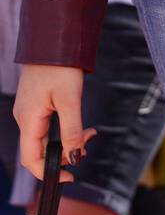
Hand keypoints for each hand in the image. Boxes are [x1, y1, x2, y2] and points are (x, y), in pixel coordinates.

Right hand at [13, 64, 98, 182]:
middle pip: (39, 149)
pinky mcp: (36, 101)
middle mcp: (24, 117)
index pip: (31, 159)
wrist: (54, 38)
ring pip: (45, 137)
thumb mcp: (70, 99)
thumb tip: (74, 157)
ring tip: (89, 132)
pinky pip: (47, 125)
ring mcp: (29, 109)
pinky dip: (63, 128)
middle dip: (64, 152)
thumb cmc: (59, 66)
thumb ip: (71, 130)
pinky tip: (78, 123)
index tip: (70, 176)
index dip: (48, 172)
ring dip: (66, 140)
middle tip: (88, 142)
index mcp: (28, 120)